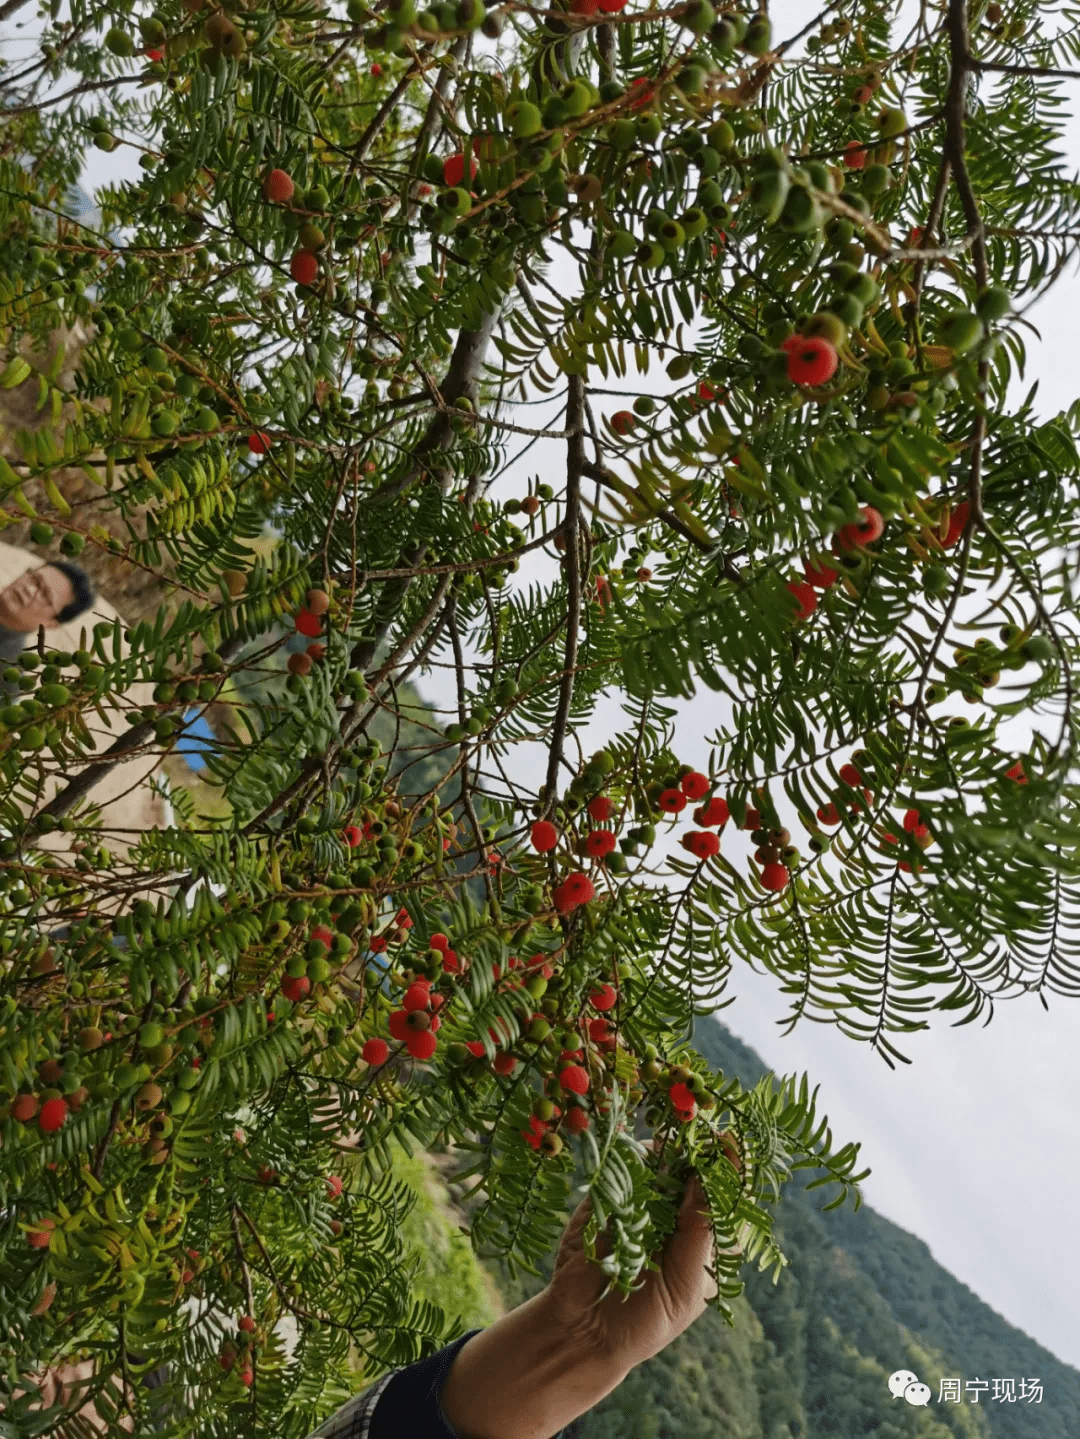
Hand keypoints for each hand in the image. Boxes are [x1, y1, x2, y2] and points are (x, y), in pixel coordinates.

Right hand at [543, 1143, 727, 1375]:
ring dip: (671, 1148)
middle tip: (702, 1135)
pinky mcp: (610, 1194)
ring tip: (674, 1142)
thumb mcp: (686, 1283)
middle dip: (701, 1150)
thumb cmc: (646, 1319)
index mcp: (705, 1239)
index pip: (726, 1196)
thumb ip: (698, 1232)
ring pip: (663, 1161)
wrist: (585, 1334)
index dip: (731, 1170)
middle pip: (697, 1170)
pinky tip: (644, 1152)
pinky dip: (637, 1154)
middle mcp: (678, 1214)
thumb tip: (709, 1179)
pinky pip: (626, 1165)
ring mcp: (643, 1201)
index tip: (731, 1144)